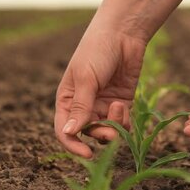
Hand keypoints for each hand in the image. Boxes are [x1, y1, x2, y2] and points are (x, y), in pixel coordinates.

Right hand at [54, 24, 145, 157]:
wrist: (123, 34)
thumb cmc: (97, 51)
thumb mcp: (86, 78)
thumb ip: (81, 107)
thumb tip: (69, 133)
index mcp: (67, 99)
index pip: (64, 130)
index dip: (72, 144)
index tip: (86, 154)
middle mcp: (84, 105)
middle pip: (88, 132)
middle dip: (99, 135)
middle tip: (110, 133)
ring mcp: (103, 105)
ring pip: (107, 130)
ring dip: (113, 127)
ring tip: (119, 109)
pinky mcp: (122, 102)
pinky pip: (122, 122)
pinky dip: (124, 121)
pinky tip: (123, 106)